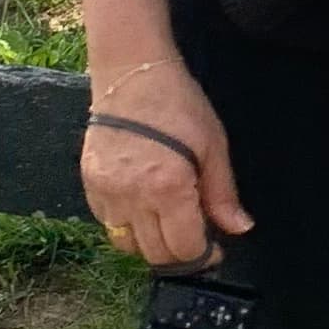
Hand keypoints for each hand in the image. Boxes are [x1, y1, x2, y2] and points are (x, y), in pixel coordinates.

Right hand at [82, 51, 250, 272]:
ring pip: (127, 245)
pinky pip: (107, 224)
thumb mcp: (212, 145)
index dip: (204, 254)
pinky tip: (144, 207)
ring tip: (168, 222)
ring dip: (151, 243)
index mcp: (167, 187)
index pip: (184, 247)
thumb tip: (240, 228)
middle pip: (155, 253)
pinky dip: (127, 226)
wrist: (131, 74)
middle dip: (179, 253)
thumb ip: (223, 194)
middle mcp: (132, 197)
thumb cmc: (178, 104)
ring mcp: (106, 193)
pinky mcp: (89, 185)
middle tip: (194, 235)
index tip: (214, 248)